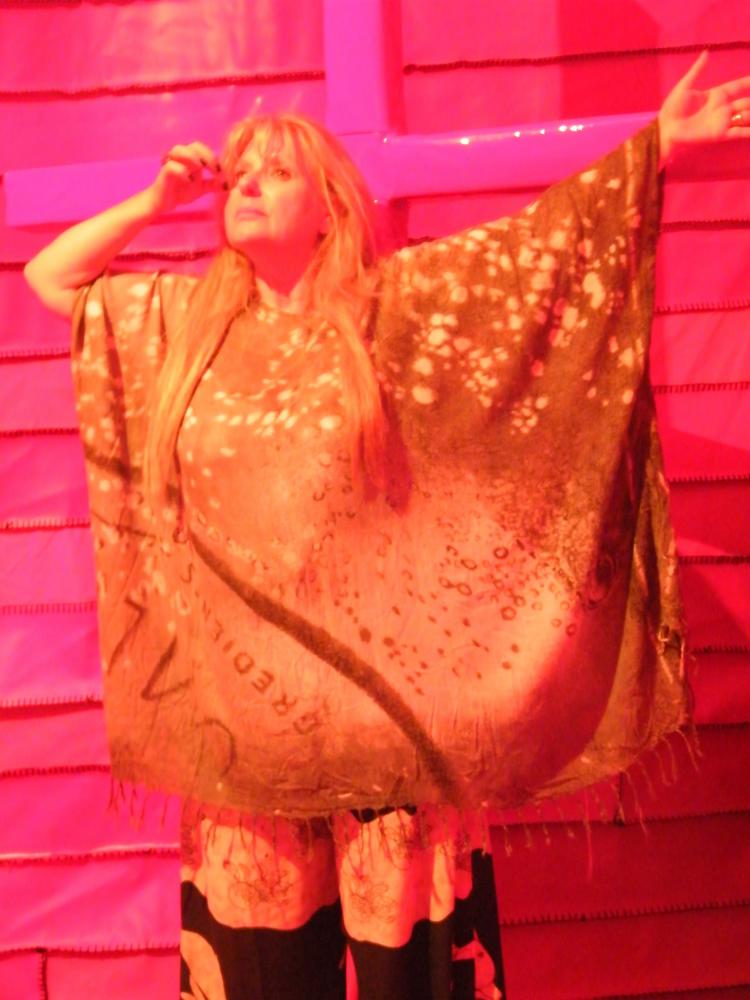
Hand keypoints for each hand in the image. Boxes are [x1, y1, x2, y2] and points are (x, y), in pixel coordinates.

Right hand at [148, 141, 225, 213]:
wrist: (164, 202)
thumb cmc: (180, 192)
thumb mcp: (200, 188)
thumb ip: (212, 184)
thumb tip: (229, 185)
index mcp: (189, 157)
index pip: (203, 149)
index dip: (213, 158)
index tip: (220, 173)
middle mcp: (180, 156)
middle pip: (194, 145)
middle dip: (207, 157)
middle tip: (215, 172)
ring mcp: (170, 162)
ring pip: (180, 150)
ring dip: (192, 159)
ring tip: (199, 172)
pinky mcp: (164, 172)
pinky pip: (172, 167)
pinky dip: (182, 173)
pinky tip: (189, 182)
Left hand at [658, 51, 749, 167]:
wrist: (666, 130)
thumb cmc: (672, 109)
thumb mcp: (684, 86)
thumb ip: (697, 70)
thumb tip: (706, 52)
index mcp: (716, 95)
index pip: (738, 86)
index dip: (749, 82)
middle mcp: (722, 108)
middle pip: (746, 102)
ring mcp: (722, 121)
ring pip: (746, 116)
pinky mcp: (720, 134)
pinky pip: (739, 133)